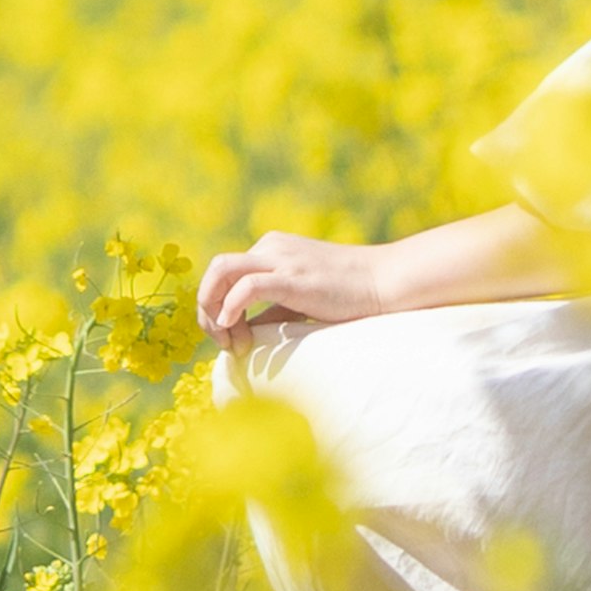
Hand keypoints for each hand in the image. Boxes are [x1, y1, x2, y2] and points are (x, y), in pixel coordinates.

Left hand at [198, 228, 386, 339]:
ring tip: (227, 340)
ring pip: (221, 271)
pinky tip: (234, 332)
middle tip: (223, 343)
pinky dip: (231, 309)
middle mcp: (271, 248)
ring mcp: (281, 259)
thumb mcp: (301, 299)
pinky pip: (247, 287)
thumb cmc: (348, 294)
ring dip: (213, 308)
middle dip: (206, 308)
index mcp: (271, 249)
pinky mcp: (293, 277)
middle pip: (216, 270)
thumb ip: (272, 311)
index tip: (233, 342)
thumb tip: (243, 333)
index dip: (216, 310)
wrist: (384, 282)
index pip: (223, 274)